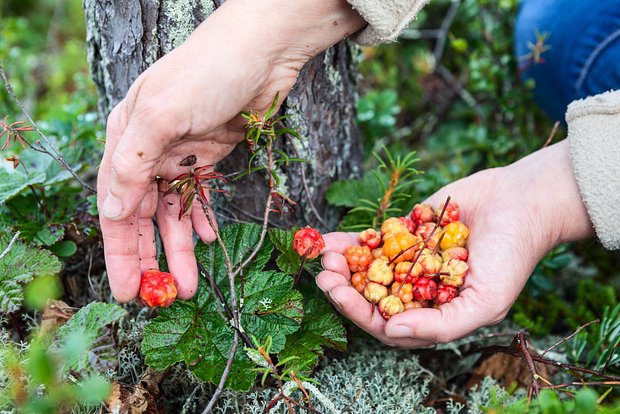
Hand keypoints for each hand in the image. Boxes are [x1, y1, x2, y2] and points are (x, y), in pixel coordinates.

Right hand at [98, 0, 365, 301]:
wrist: (264, 50)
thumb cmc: (208, 72)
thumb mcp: (162, 114)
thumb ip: (132, 164)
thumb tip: (113, 212)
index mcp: (126, 139)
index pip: (116, 206)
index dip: (120, 250)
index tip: (127, 289)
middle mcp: (150, 150)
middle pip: (144, 216)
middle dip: (150, 257)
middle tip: (160, 297)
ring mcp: (183, 153)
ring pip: (175, 212)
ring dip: (181, 248)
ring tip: (191, 283)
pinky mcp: (212, 154)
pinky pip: (200, 197)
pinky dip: (201, 219)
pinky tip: (207, 239)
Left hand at [316, 140, 593, 346]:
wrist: (522, 202)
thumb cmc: (511, 257)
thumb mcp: (485, 303)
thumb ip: (440, 325)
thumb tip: (391, 333)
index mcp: (435, 314)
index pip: (389, 324)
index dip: (360, 313)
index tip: (337, 294)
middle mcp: (419, 291)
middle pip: (372, 297)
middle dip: (345, 289)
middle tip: (324, 276)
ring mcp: (411, 261)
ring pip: (368, 269)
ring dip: (343, 265)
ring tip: (324, 255)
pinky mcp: (407, 233)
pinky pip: (373, 241)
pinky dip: (350, 241)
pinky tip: (326, 239)